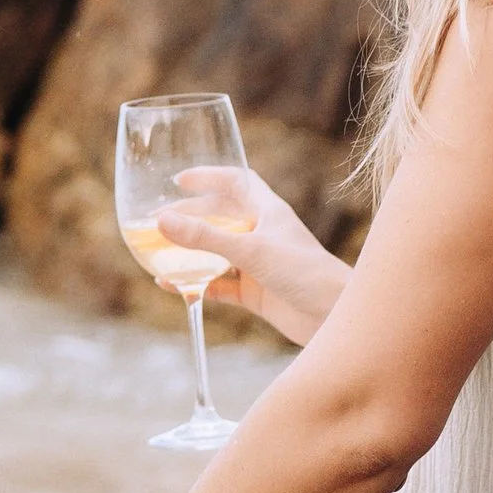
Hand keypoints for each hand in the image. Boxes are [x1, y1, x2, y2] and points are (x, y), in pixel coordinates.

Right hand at [154, 168, 350, 345]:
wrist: (333, 317)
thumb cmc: (304, 273)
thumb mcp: (250, 250)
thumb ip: (204, 237)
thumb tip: (161, 220)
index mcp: (269, 211)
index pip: (237, 181)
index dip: (209, 176)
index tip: (179, 179)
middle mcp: (263, 234)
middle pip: (221, 216)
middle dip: (191, 216)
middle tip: (159, 219)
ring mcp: (258, 264)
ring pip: (217, 253)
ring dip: (190, 252)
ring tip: (159, 251)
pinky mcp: (255, 292)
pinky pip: (217, 284)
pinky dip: (194, 284)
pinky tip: (171, 285)